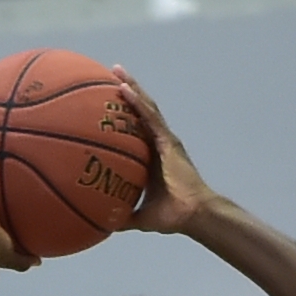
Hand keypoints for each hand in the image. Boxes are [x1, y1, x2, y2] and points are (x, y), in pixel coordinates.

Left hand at [112, 72, 216, 235]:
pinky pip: (149, 118)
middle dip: (128, 90)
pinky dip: (137, 103)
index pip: (137, 128)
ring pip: (146, 107)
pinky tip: (124, 89)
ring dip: (132, 87)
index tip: (109, 100)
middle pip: (141, 110)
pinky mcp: (168, 142)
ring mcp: (165, 140)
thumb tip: (103, 225)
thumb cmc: (172, 216)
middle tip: (111, 73)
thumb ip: (124, 216)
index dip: (126, 112)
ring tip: (116, 71)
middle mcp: (159, 143)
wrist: (192, 215)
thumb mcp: (142, 216)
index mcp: (153, 156)